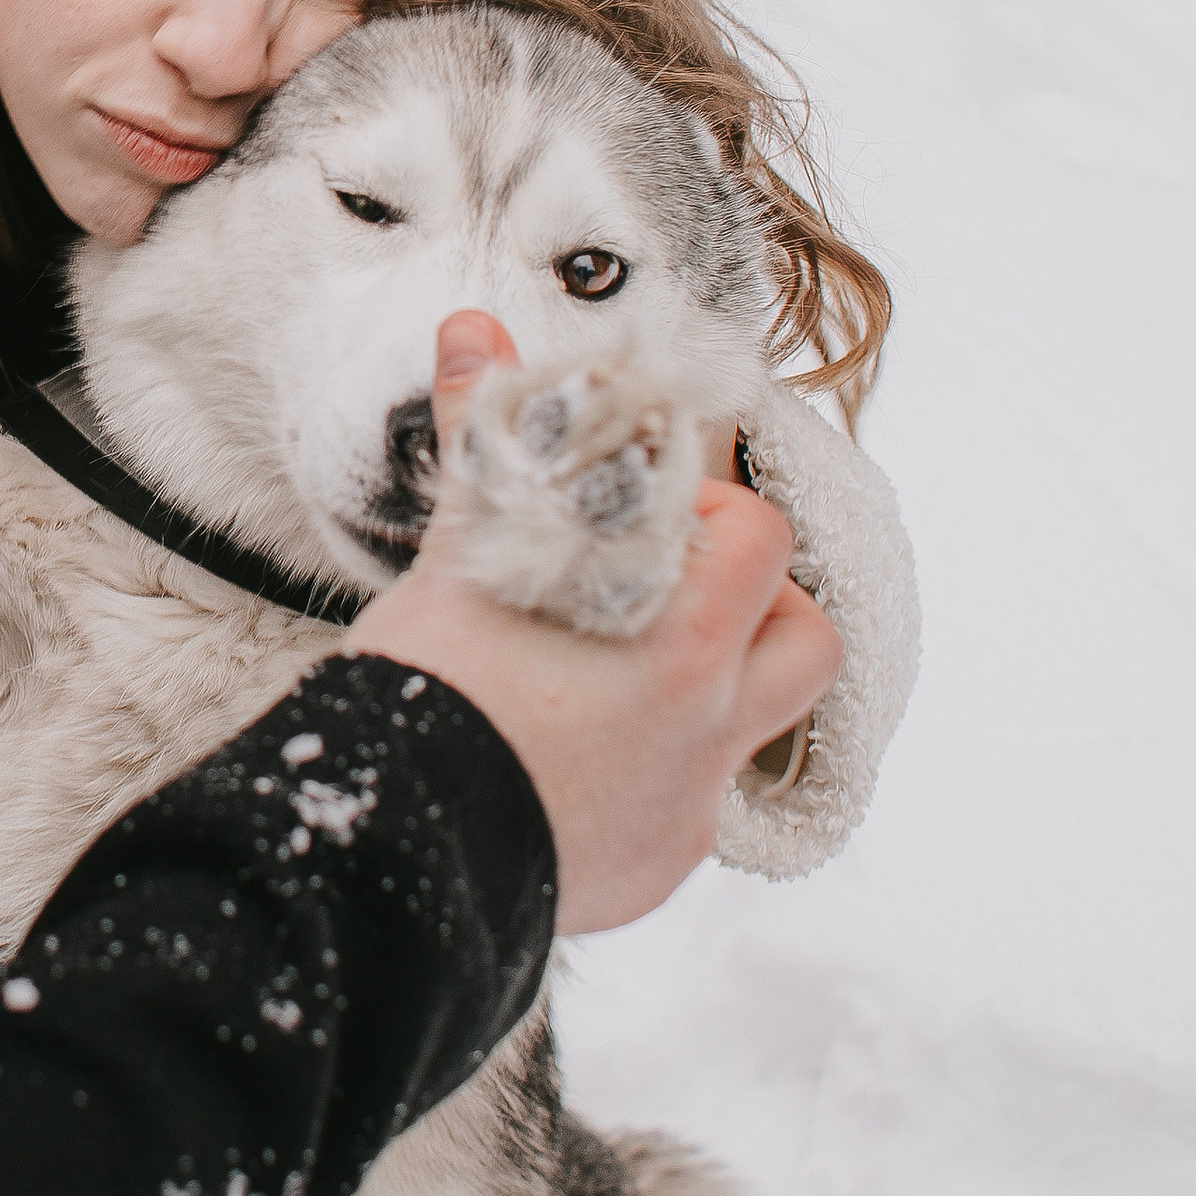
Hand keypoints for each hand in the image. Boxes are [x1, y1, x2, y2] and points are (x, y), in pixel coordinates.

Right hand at [358, 315, 838, 937]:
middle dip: (754, 603)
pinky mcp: (654, 868)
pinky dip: (655, 777)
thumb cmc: (430, 693)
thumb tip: (475, 327)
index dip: (710, 509)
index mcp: (686, 638)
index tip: (644, 512)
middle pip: (806, 639)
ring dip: (725, 688)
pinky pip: (690, 810)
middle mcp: (712, 726)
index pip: (759, 537)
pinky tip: (575, 762)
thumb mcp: (462, 555)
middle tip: (666, 588)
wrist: (389, 852)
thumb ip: (492, 437)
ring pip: (763, 731)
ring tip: (638, 669)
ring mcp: (690, 807)